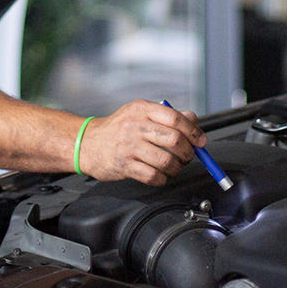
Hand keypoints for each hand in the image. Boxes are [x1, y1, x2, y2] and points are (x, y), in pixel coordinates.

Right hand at [79, 99, 204, 184]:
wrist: (87, 143)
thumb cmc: (117, 128)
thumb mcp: (140, 113)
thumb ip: (166, 115)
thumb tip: (193, 120)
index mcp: (142, 109)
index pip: (175, 118)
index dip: (193, 131)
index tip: (200, 140)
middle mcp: (135, 126)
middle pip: (174, 139)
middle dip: (188, 151)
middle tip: (188, 156)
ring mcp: (129, 146)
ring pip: (166, 160)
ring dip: (177, 167)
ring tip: (175, 166)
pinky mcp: (124, 165)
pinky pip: (153, 176)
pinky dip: (162, 178)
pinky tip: (160, 175)